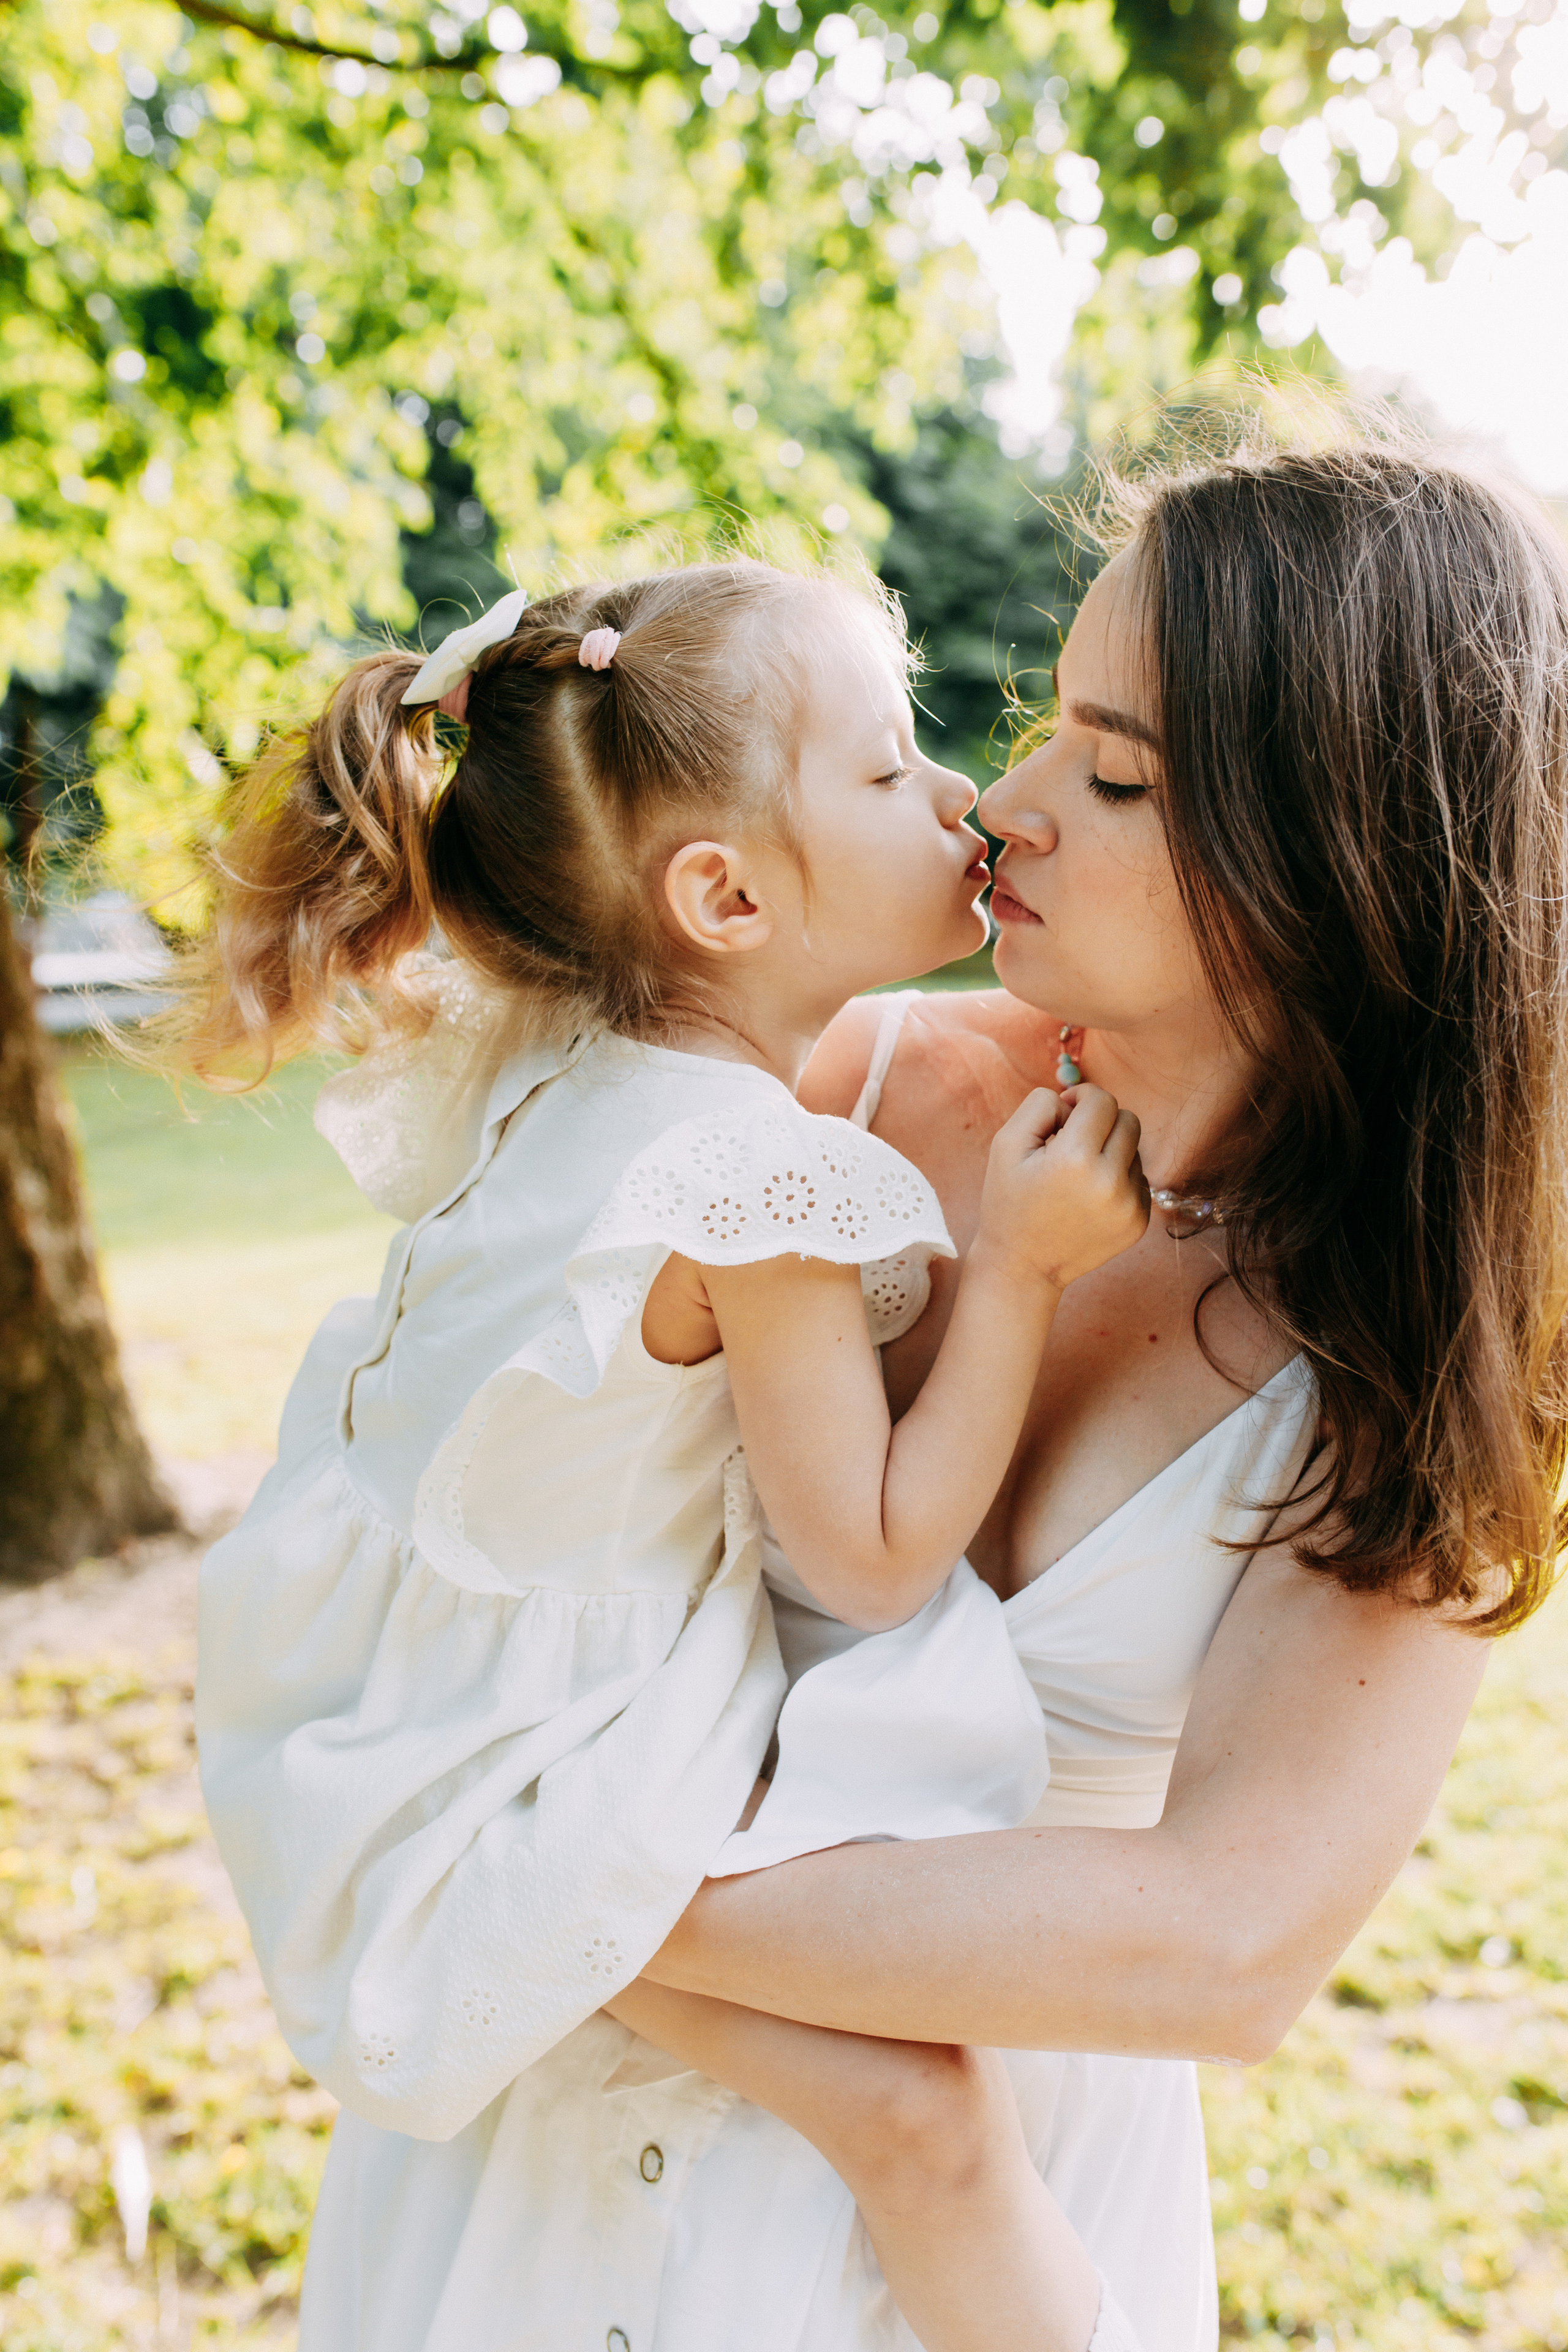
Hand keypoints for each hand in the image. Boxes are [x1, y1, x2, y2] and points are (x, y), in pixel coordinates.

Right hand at [973, 1083, 1147, 1291]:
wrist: (1023, 1267)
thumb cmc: (1009, 1201)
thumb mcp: (1006, 1143)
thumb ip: (1041, 1105)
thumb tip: (1077, 1101)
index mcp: (1075, 1159)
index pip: (1102, 1100)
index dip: (1080, 1098)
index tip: (1064, 1113)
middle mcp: (1110, 1182)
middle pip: (1128, 1120)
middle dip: (1101, 1121)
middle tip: (1071, 1141)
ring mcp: (1130, 1206)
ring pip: (1136, 1149)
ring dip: (1110, 1150)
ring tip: (1078, 1175)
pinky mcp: (1140, 1222)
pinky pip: (1139, 1178)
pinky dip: (1118, 1179)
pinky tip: (1090, 1197)